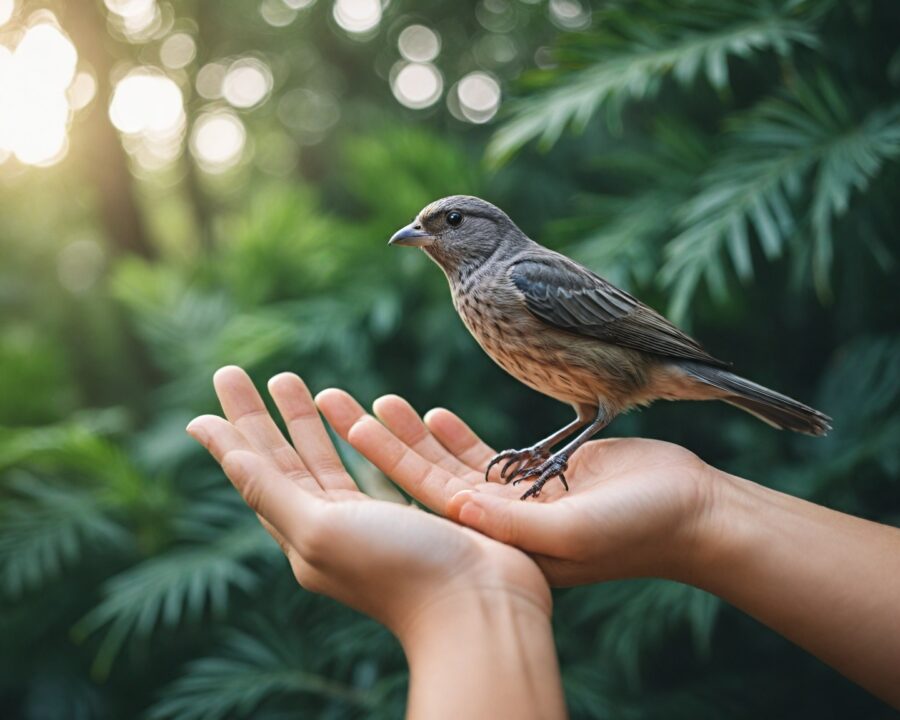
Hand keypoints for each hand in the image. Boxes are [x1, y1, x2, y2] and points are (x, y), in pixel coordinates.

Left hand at [185, 367, 550, 637]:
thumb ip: (273, 491)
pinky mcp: (414, 516)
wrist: (481, 604)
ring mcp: (374, 523)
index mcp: (304, 536)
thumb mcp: (321, 530)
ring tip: (300, 383)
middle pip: (290, 463)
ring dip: (313, 422)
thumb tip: (226, 452)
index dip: (232, 438)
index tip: (210, 399)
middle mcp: (333, 530)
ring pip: (332, 462)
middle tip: (245, 374)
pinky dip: (369, 439)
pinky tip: (369, 416)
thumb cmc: (399, 569)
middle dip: (268, 417)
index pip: (257, 476)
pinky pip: (380, 468)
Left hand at [315, 390, 716, 585]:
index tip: (350, 420)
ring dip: (414, 432)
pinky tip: (431, 414)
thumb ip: (517, 522)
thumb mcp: (575, 531)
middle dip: (384, 439)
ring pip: (452, 462)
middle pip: (428, 473)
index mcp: (500, 541)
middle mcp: (499, 524)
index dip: (387, 457)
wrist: (694, 515)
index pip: (428, 493)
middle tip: (337, 400)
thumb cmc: (642, 529)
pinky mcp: (540, 478)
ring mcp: (518, 501)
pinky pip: (486, 456)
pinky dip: (457, 436)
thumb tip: (456, 510)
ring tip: (376, 400)